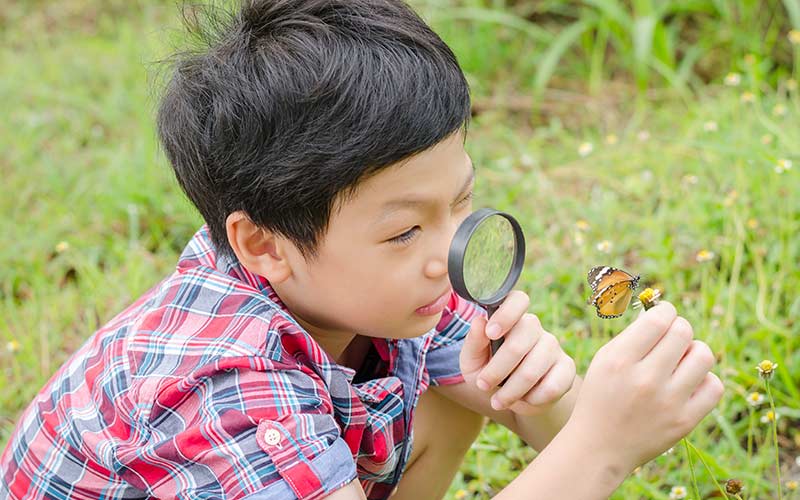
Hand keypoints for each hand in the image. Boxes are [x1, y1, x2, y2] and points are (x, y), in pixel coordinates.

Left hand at [460, 290, 576, 415]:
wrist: (515, 399)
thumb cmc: (490, 373)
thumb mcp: (473, 361)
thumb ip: (474, 342)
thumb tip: (479, 322)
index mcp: (511, 319)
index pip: (517, 299)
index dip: (505, 314)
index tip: (491, 333)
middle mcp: (535, 328)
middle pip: (520, 341)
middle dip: (497, 370)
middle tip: (483, 385)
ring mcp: (553, 346)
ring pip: (532, 369)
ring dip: (511, 391)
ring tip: (498, 402)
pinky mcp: (567, 368)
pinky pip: (552, 386)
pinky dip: (533, 399)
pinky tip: (525, 400)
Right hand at [564, 301, 723, 471]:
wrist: (599, 447)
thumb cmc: (602, 396)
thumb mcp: (604, 361)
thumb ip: (634, 337)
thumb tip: (667, 314)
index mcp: (619, 360)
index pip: (659, 319)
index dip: (666, 312)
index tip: (663, 318)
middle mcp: (644, 379)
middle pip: (683, 332)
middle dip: (680, 329)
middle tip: (671, 340)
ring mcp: (667, 402)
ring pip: (703, 355)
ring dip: (694, 352)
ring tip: (681, 361)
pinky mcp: (684, 421)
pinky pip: (714, 386)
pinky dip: (704, 380)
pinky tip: (688, 383)